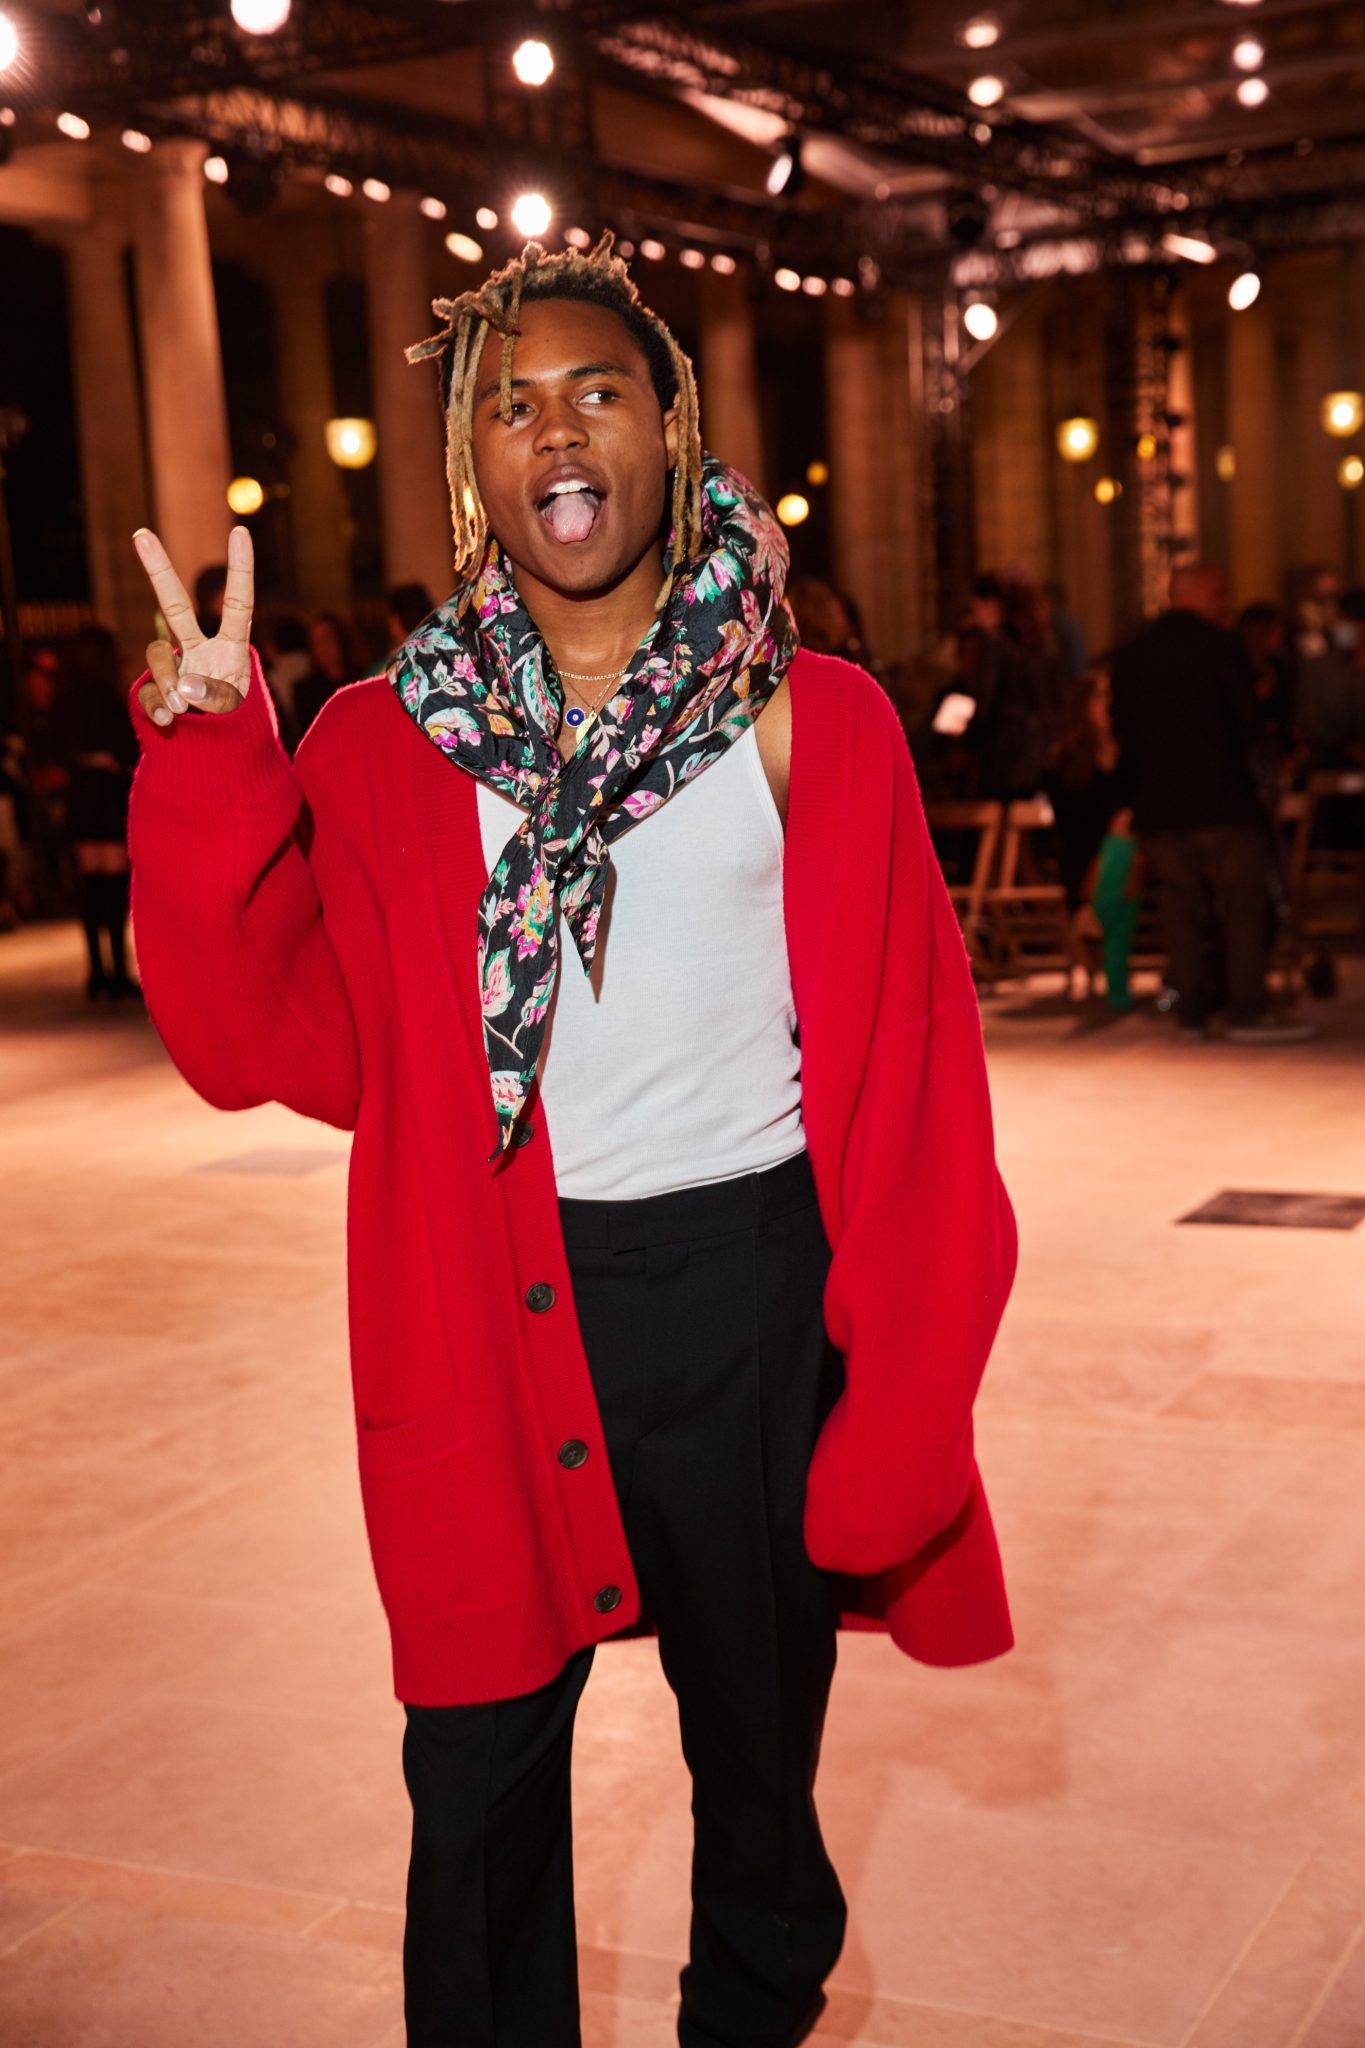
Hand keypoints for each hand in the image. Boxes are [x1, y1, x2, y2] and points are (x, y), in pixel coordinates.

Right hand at [132, 523, 252, 725]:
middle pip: (175, 604)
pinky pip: (146, 691)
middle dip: (158, 569)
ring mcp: (175, 667)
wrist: (216, 750)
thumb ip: (214, 696)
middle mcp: (199, 649)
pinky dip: (156, 706)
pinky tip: (169, 720)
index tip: (240, 531)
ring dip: (167, 680)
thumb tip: (184, 690)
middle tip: (141, 533)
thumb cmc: (234, 722)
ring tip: (183, 709)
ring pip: (158, 655)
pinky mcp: (155, 689)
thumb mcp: (235, 708)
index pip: (238, 604)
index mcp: (231, 647)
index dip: (240, 570)